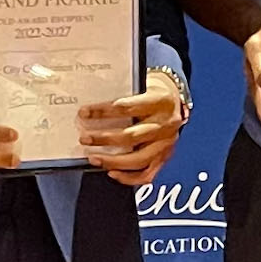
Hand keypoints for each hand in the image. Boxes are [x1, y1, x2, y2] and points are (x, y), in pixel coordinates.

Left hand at [79, 68, 187, 188]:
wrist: (175, 99)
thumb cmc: (155, 91)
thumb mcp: (143, 84)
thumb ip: (123, 94)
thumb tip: (94, 107)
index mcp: (160, 101)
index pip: (126, 107)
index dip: (102, 111)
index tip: (85, 113)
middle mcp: (166, 124)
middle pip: (132, 136)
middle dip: (104, 139)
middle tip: (85, 139)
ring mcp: (166, 143)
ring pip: (139, 159)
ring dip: (113, 161)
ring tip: (94, 158)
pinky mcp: (165, 156)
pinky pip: (147, 174)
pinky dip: (128, 177)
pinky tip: (112, 172)